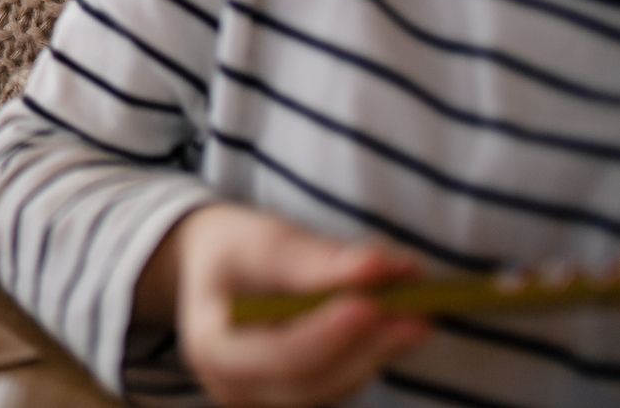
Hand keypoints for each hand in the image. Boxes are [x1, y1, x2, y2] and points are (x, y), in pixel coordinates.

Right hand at [142, 203, 428, 405]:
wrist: (219, 270)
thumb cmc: (236, 251)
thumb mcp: (263, 240)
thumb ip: (317, 259)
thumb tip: (381, 267)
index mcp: (213, 348)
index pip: (279, 356)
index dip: (328, 334)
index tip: (372, 304)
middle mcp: (236, 389)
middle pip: (315, 381)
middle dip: (369, 346)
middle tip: (418, 314)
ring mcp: (268, 402)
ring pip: (337, 387)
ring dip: (378, 349)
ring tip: (415, 309)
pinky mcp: (299, 398)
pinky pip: (343, 383)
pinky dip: (370, 353)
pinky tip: (394, 323)